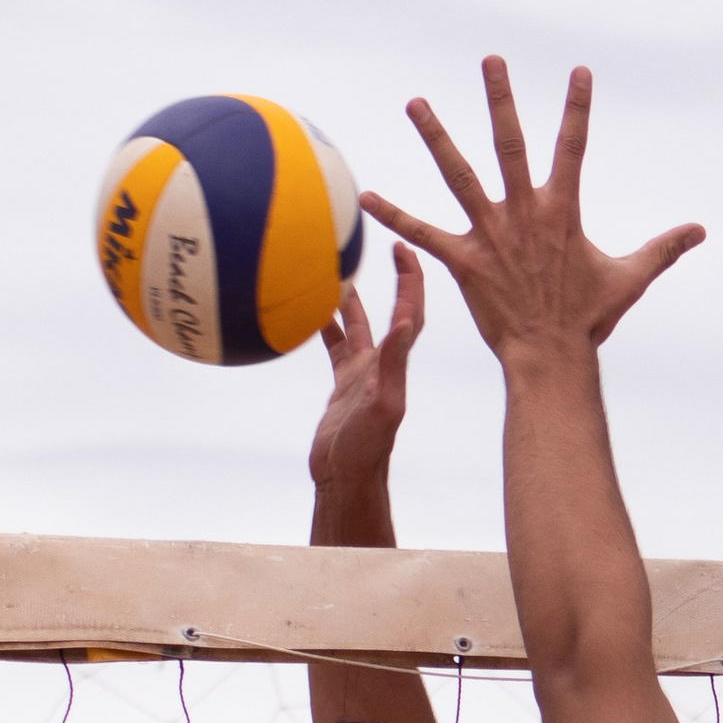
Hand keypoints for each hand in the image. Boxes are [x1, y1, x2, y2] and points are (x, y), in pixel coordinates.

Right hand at [308, 248, 426, 496]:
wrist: (347, 477)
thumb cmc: (366, 448)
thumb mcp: (382, 404)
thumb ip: (393, 365)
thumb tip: (404, 322)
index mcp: (394, 363)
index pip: (410, 311)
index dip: (411, 279)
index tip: (403, 246)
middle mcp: (383, 363)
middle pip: (391, 310)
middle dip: (392, 278)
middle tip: (381, 245)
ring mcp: (362, 373)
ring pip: (358, 326)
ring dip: (351, 299)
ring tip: (339, 268)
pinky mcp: (343, 385)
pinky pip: (335, 347)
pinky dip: (325, 327)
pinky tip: (310, 312)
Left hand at [362, 57, 702, 370]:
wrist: (552, 357)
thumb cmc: (590, 318)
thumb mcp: (632, 277)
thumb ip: (664, 248)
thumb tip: (702, 231)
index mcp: (562, 210)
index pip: (573, 147)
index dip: (577, 109)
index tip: (580, 72)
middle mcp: (524, 213)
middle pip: (509, 144)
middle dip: (501, 100)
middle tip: (491, 60)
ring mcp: (491, 234)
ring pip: (458, 175)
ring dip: (435, 137)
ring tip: (415, 103)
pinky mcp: (464, 261)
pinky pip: (424, 234)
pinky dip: (395, 215)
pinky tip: (368, 196)